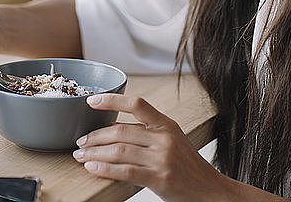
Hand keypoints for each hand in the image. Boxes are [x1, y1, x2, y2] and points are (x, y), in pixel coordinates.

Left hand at [72, 93, 224, 201]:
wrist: (210, 190)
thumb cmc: (189, 166)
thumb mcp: (173, 141)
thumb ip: (148, 134)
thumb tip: (114, 129)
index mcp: (167, 124)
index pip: (137, 104)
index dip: (112, 100)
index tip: (92, 100)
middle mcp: (164, 138)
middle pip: (121, 131)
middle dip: (96, 136)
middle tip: (81, 141)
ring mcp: (162, 158)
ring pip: (119, 151)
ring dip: (95, 152)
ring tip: (81, 155)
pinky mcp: (159, 178)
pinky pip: (124, 171)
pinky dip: (104, 169)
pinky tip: (92, 168)